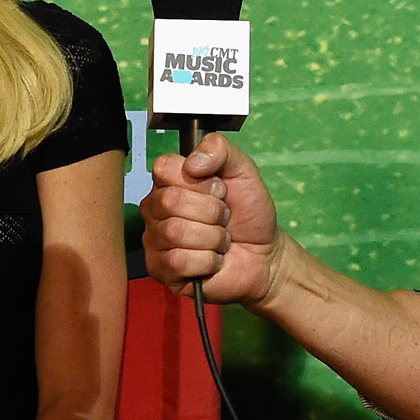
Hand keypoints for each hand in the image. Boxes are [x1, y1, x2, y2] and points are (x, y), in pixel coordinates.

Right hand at [142, 133, 282, 306]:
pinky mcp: (161, 269)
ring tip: (221, 240)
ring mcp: (155, 240)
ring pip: (175, 232)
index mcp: (169, 182)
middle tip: (223, 219)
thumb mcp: (243, 171)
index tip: (219, 190)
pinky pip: (178, 261)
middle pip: (170, 201)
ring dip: (212, 237)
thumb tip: (193, 163)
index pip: (164, 168)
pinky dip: (207, 260)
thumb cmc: (249, 213)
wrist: (264, 254)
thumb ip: (220, 150)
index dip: (199, 181)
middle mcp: (156, 209)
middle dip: (211, 211)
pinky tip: (213, 260)